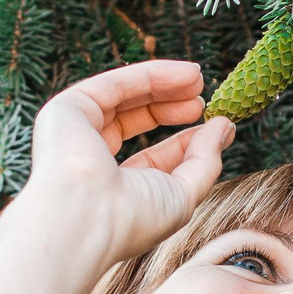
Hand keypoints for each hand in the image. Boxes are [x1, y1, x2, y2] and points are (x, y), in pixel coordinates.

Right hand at [0, 62, 233, 288]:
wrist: (87, 216)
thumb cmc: (132, 218)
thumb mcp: (183, 194)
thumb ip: (205, 161)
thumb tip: (225, 128)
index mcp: (115, 190)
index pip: (153, 158)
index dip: (185, 141)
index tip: (216, 127)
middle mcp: (91, 161)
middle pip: (135, 121)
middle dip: (172, 106)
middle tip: (204, 98)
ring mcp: (76, 134)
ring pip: (124, 98)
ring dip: (164, 85)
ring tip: (199, 80)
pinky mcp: (67, 110)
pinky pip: (114, 84)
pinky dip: (151, 75)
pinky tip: (185, 75)